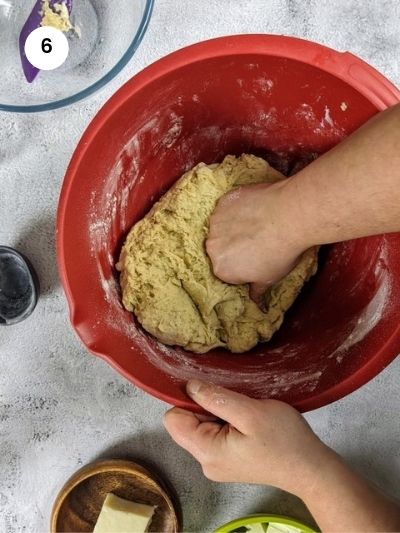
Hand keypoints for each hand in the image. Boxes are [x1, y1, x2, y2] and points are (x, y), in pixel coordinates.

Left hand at [163, 380, 329, 495]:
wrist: (310, 468)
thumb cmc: (285, 440)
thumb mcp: (251, 412)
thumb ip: (216, 399)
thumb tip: (190, 387)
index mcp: (206, 451)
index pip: (173, 419)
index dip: (188, 400)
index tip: (213, 393)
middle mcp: (205, 461)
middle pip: (186, 422)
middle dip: (207, 406)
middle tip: (236, 405)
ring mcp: (216, 463)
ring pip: (202, 426)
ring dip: (219, 413)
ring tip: (245, 414)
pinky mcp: (228, 460)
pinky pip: (215, 434)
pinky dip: (227, 422)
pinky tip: (248, 423)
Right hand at [206, 181, 307, 303]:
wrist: (291, 216)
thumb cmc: (281, 252)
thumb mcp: (270, 279)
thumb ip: (256, 291)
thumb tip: (255, 302)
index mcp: (222, 269)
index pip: (227, 271)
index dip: (242, 267)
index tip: (255, 261)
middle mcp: (213, 246)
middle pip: (221, 249)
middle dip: (235, 247)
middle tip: (257, 242)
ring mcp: (216, 222)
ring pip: (223, 227)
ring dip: (235, 227)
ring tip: (258, 224)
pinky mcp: (224, 202)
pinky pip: (228, 207)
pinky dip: (239, 209)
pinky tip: (256, 209)